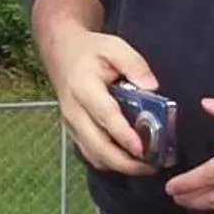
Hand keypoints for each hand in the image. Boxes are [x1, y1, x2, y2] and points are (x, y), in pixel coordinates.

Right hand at [36, 16, 157, 176]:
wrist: (61, 53)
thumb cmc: (90, 51)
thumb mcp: (115, 47)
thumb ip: (135, 65)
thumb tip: (153, 87)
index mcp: (84, 88)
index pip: (105, 117)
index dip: (124, 135)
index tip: (142, 149)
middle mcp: (74, 111)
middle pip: (98, 146)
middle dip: (125, 162)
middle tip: (152, 166)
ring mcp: (71, 125)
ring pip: (94, 156)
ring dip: (119, 167)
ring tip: (146, 167)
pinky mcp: (73, 132)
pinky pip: (91, 155)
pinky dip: (110, 163)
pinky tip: (130, 161)